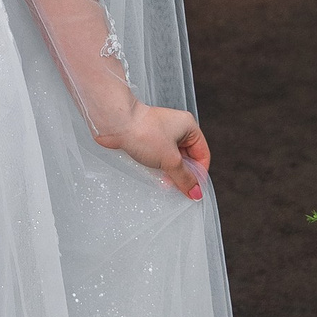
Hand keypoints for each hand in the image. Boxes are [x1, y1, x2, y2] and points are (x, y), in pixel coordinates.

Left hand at [90, 102, 208, 198]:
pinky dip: (157, 168)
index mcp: (188, 127)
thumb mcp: (170, 159)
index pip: (203, 154)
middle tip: (176, 188)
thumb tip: (196, 192)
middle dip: (182, 174)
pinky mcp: (146, 139)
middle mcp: (176, 128)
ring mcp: (160, 133)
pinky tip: (153, 176)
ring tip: (163, 183)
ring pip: (171, 159)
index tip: (193, 189)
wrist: (114, 123)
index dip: (199, 173)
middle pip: (187, 158)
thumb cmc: (143, 133)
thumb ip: (184, 178)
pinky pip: (157, 157)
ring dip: (168, 172)